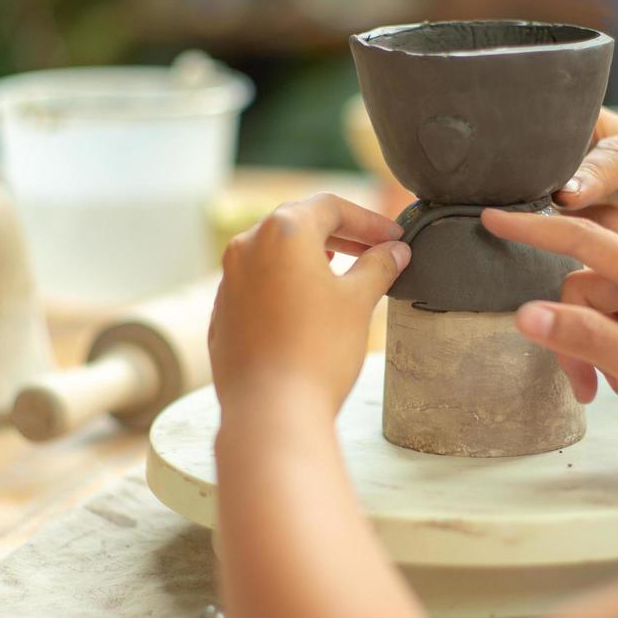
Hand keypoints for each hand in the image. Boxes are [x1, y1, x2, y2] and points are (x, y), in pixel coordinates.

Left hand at [210, 194, 408, 414]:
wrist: (270, 410)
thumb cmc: (318, 351)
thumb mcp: (359, 302)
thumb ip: (378, 267)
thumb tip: (394, 251)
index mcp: (282, 232)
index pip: (331, 207)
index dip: (368, 220)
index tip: (394, 236)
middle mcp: (247, 247)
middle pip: (299, 224)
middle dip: (340, 234)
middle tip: (373, 249)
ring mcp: (229, 281)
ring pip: (275, 253)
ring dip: (311, 257)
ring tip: (342, 273)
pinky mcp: (223, 313)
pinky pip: (259, 284)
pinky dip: (287, 284)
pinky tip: (308, 307)